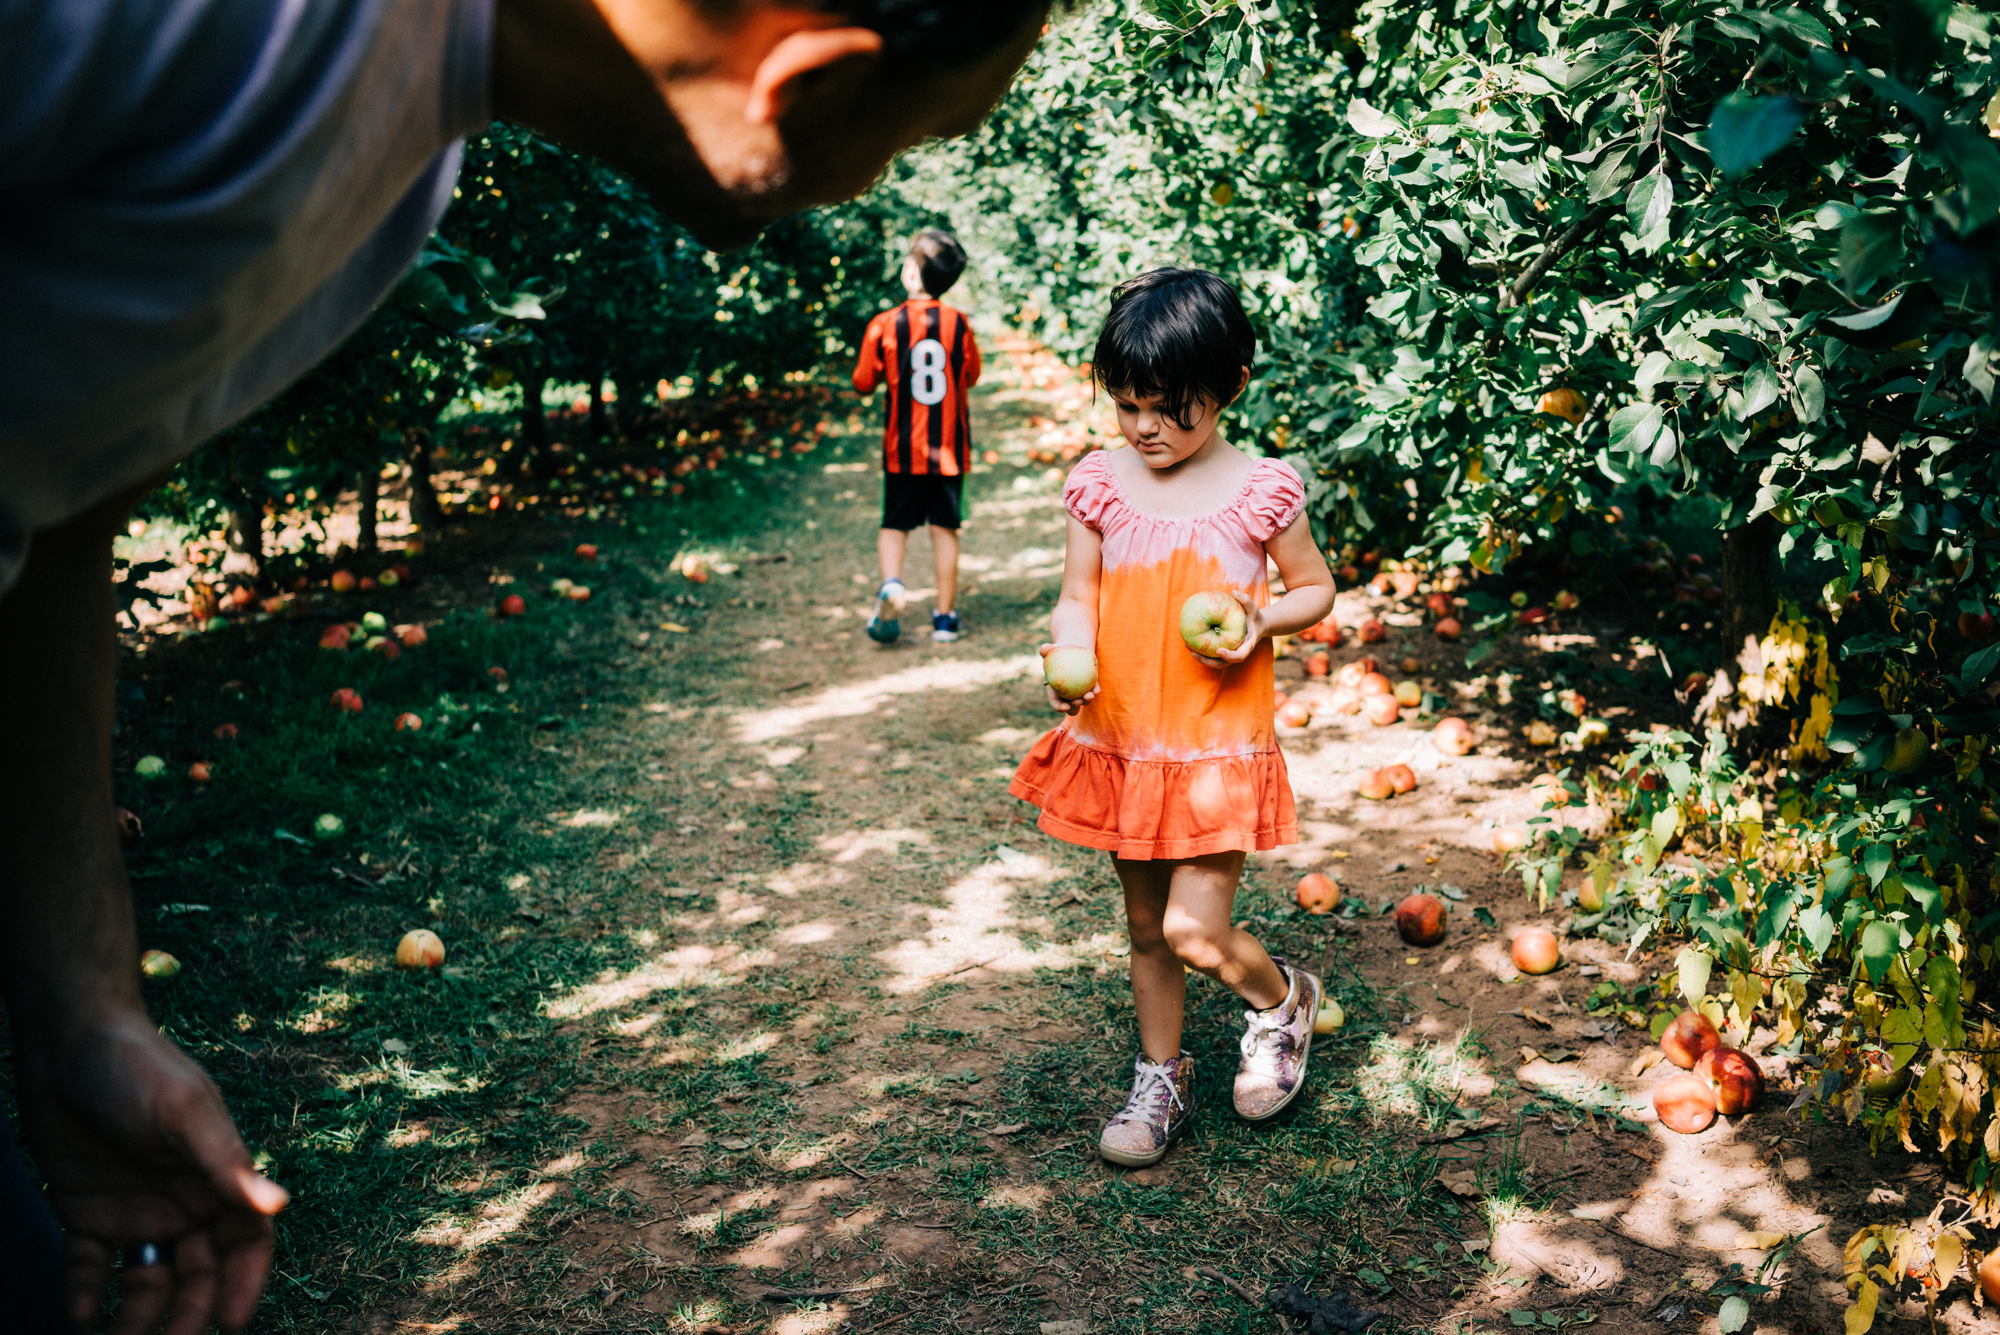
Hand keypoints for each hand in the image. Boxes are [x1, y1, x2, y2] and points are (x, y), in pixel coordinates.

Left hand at [12, 1009, 287, 1334]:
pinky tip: (79, 1314)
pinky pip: (92, 1267)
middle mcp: (184, 1202)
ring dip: (138, 1318)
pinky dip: (86, 1294)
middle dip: (190, 1315)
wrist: (68, 1043)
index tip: (231, 1321)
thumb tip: (279, 1203)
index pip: (246, 1242)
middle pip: (198, 1273)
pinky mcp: (89, 1212)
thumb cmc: (138, 1068)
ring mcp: (137, 1210)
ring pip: (147, 1281)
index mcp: (218, 1178)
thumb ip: (227, 1163)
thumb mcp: (184, 1115)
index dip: (244, 1282)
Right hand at [1038, 642, 1098, 715]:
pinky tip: (1096, 689)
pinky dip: (1095, 691)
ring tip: (1088, 696)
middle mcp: (1068, 695)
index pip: (1056, 703)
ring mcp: (1080, 692)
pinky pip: (1093, 690)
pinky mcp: (1090, 685)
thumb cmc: (1058, 651)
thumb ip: (1046, 650)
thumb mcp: (1050, 650)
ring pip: (1084, 701)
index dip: (1059, 707)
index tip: (1064, 707)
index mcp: (1055, 692)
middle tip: (1077, 701)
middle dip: (1074, 708)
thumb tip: (1044, 648)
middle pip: (1071, 707)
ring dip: (1087, 701)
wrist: (1072, 650)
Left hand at [1191, 593, 1264, 668]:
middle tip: (1194, 653)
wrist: (1256, 625)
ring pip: (1214, 661)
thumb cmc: (1254, 617)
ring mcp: (1229, 653)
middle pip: (1222, 663)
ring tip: (1187, 646)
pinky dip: (1200, 650)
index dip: (1229, 656)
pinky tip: (1188, 641)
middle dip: (1207, 661)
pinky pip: (1211, 654)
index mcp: (1247, 646)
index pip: (1239, 656)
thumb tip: (1233, 592)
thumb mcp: (1253, 608)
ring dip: (1200, 657)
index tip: (1219, 650)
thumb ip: (1246, 600)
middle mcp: (1237, 652)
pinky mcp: (1222, 650)